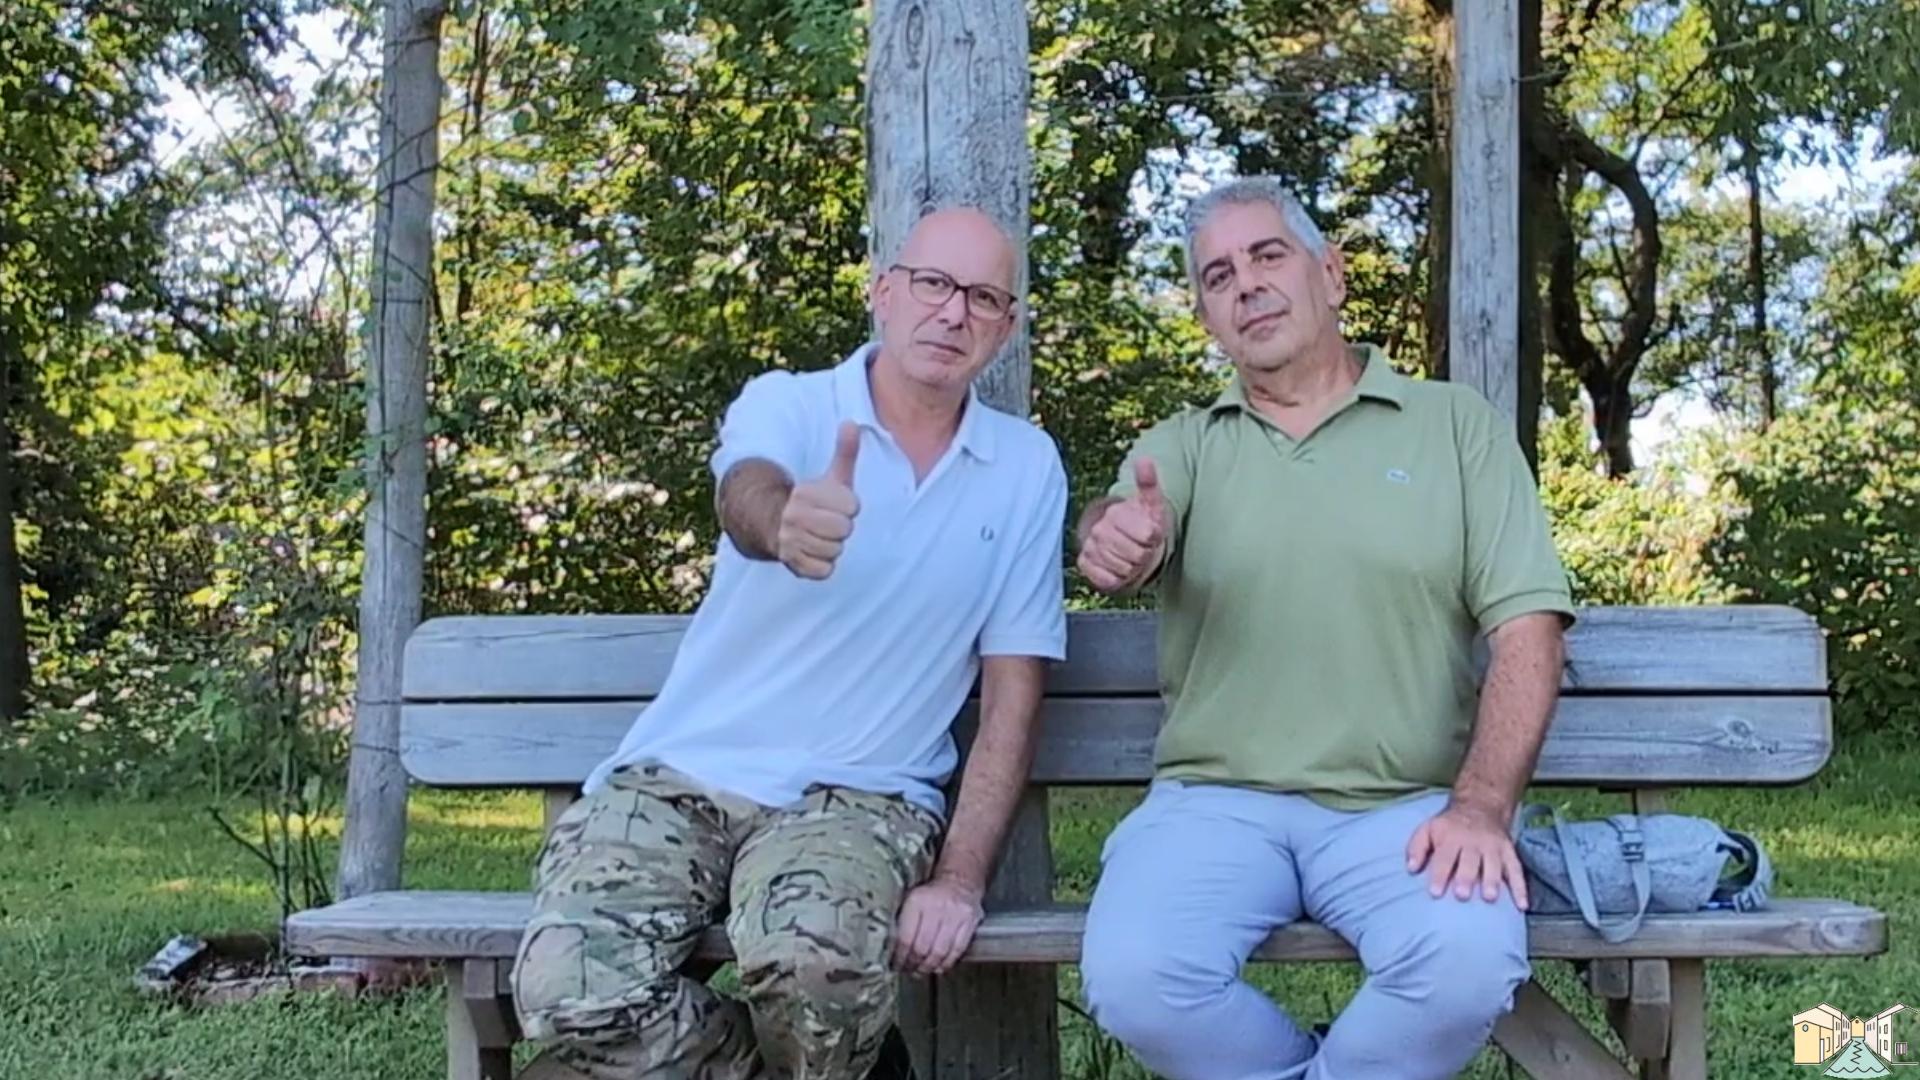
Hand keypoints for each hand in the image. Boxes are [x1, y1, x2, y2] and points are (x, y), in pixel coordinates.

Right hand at [777, 422, 859, 579]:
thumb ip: (844, 452)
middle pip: (845, 530)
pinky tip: (815, 552)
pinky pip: (825, 570)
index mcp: (805, 492)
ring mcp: (791, 541)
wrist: (773, 525)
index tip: (837, 505)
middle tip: (828, 522)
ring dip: (833, 546)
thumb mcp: (829, 476)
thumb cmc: (813, 500)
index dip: (849, 507)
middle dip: (841, 528)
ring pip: (835, 551)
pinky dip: (824, 565)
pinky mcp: (791, 564)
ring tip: (820, 536)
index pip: (852, 507)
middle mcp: (794, 517)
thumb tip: (852, 422)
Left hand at [891, 876, 984, 975]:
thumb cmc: (931, 895)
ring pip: (939, 952)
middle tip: (908, 969)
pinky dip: (946, 963)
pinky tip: (938, 966)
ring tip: (921, 971)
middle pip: (922, 947)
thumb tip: (890, 949)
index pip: (905, 937)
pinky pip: (956, 951)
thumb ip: (901, 922)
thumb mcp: (911, 900)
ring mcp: (955, 915)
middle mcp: (937, 907)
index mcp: (917, 900)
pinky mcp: (969, 923)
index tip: (896, 964)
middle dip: (913, 964)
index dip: (900, 956)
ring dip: (928, 967)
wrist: (959, 882)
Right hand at [1077, 458, 1168, 590]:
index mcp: (1115, 513)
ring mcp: (1090, 547)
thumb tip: (1144, 459)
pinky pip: (1107, 581)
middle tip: (1141, 548)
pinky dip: (1117, 579)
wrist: (1121, 543)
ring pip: (1124, 570)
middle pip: (1137, 555)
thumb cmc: (1141, 523)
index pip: (1148, 535)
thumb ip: (1148, 482)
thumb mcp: (1151, 503)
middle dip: (1145, 555)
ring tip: (1130, 558)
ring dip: (1133, 568)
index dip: (1155, 538)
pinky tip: (1118, 569)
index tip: (1151, 534)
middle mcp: (1098, 529)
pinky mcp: (1085, 565)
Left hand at [1406, 801, 1529, 908]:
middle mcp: (1473, 842)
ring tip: (1490, 898)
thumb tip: (1411, 869)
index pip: (1444, 857)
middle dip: (1466, 877)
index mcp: (1451, 837)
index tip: (1435, 893)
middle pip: (1469, 861)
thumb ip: (1417, 848)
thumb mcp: (1428, 829)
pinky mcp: (1509, 852)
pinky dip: (1521, 888)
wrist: (1480, 807)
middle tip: (1462, 895)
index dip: (1439, 875)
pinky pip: (1516, 870)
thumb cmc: (1449, 827)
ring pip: (1493, 865)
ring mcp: (1493, 847)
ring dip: (1492, 881)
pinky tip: (1522, 905)